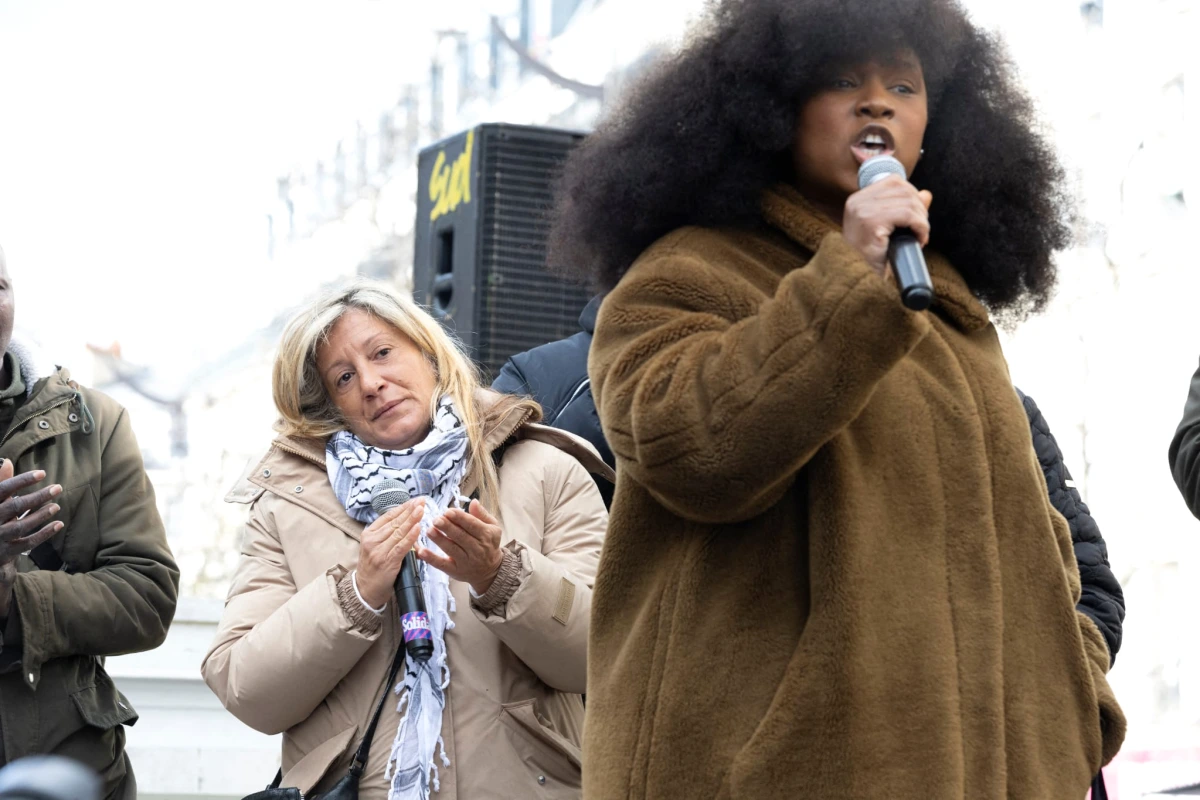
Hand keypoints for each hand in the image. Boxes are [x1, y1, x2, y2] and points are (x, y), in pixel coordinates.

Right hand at [0, 459, 63, 617]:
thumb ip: (0, 482)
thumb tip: (7, 461)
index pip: (3, 489)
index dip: (22, 480)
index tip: (42, 473)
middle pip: (15, 507)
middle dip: (38, 496)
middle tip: (58, 488)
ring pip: (21, 526)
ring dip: (41, 515)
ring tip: (57, 505)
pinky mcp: (6, 552)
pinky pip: (27, 543)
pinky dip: (44, 533)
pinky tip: (58, 524)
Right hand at [356, 498, 424, 609]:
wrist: (365, 589)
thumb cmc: (374, 567)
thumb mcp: (376, 546)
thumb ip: (388, 534)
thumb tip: (407, 520)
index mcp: (369, 534)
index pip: (388, 516)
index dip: (403, 507)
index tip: (416, 500)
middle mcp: (372, 540)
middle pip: (395, 522)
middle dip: (410, 510)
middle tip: (422, 501)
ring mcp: (378, 550)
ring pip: (398, 532)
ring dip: (412, 520)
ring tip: (422, 510)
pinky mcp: (386, 561)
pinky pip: (401, 546)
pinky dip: (410, 536)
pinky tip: (418, 528)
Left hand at [418, 499, 503, 595]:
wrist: (490, 570)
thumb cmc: (488, 543)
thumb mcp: (493, 527)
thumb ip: (482, 514)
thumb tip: (473, 502)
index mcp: (486, 535)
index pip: (472, 525)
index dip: (459, 518)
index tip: (448, 511)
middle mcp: (477, 549)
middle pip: (460, 536)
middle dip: (447, 527)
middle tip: (436, 519)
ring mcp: (466, 561)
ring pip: (451, 549)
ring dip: (439, 540)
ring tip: (429, 530)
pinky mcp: (455, 571)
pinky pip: (442, 565)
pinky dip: (431, 558)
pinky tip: (421, 551)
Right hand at [842, 175, 932, 276]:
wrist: (857, 278)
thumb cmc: (871, 256)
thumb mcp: (887, 228)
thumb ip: (905, 208)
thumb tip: (926, 194)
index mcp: (857, 199)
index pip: (893, 182)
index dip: (911, 195)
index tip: (915, 215)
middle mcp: (857, 202)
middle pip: (903, 190)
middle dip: (919, 209)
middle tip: (921, 230)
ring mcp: (863, 212)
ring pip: (909, 202)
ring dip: (922, 220)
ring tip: (920, 236)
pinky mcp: (872, 223)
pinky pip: (908, 216)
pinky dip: (921, 226)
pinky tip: (920, 239)